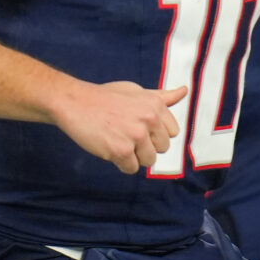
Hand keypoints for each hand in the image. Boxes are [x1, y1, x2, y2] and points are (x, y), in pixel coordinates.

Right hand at [52, 81, 185, 173]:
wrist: (74, 102)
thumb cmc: (105, 97)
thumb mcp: (136, 91)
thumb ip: (162, 97)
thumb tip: (184, 91)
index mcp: (156, 105)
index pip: (173, 132)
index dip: (156, 133)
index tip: (140, 127)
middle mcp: (150, 119)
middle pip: (162, 148)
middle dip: (146, 146)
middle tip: (126, 134)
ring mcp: (136, 136)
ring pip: (149, 161)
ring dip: (134, 157)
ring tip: (118, 141)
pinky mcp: (121, 151)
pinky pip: (132, 168)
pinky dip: (121, 163)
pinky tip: (110, 148)